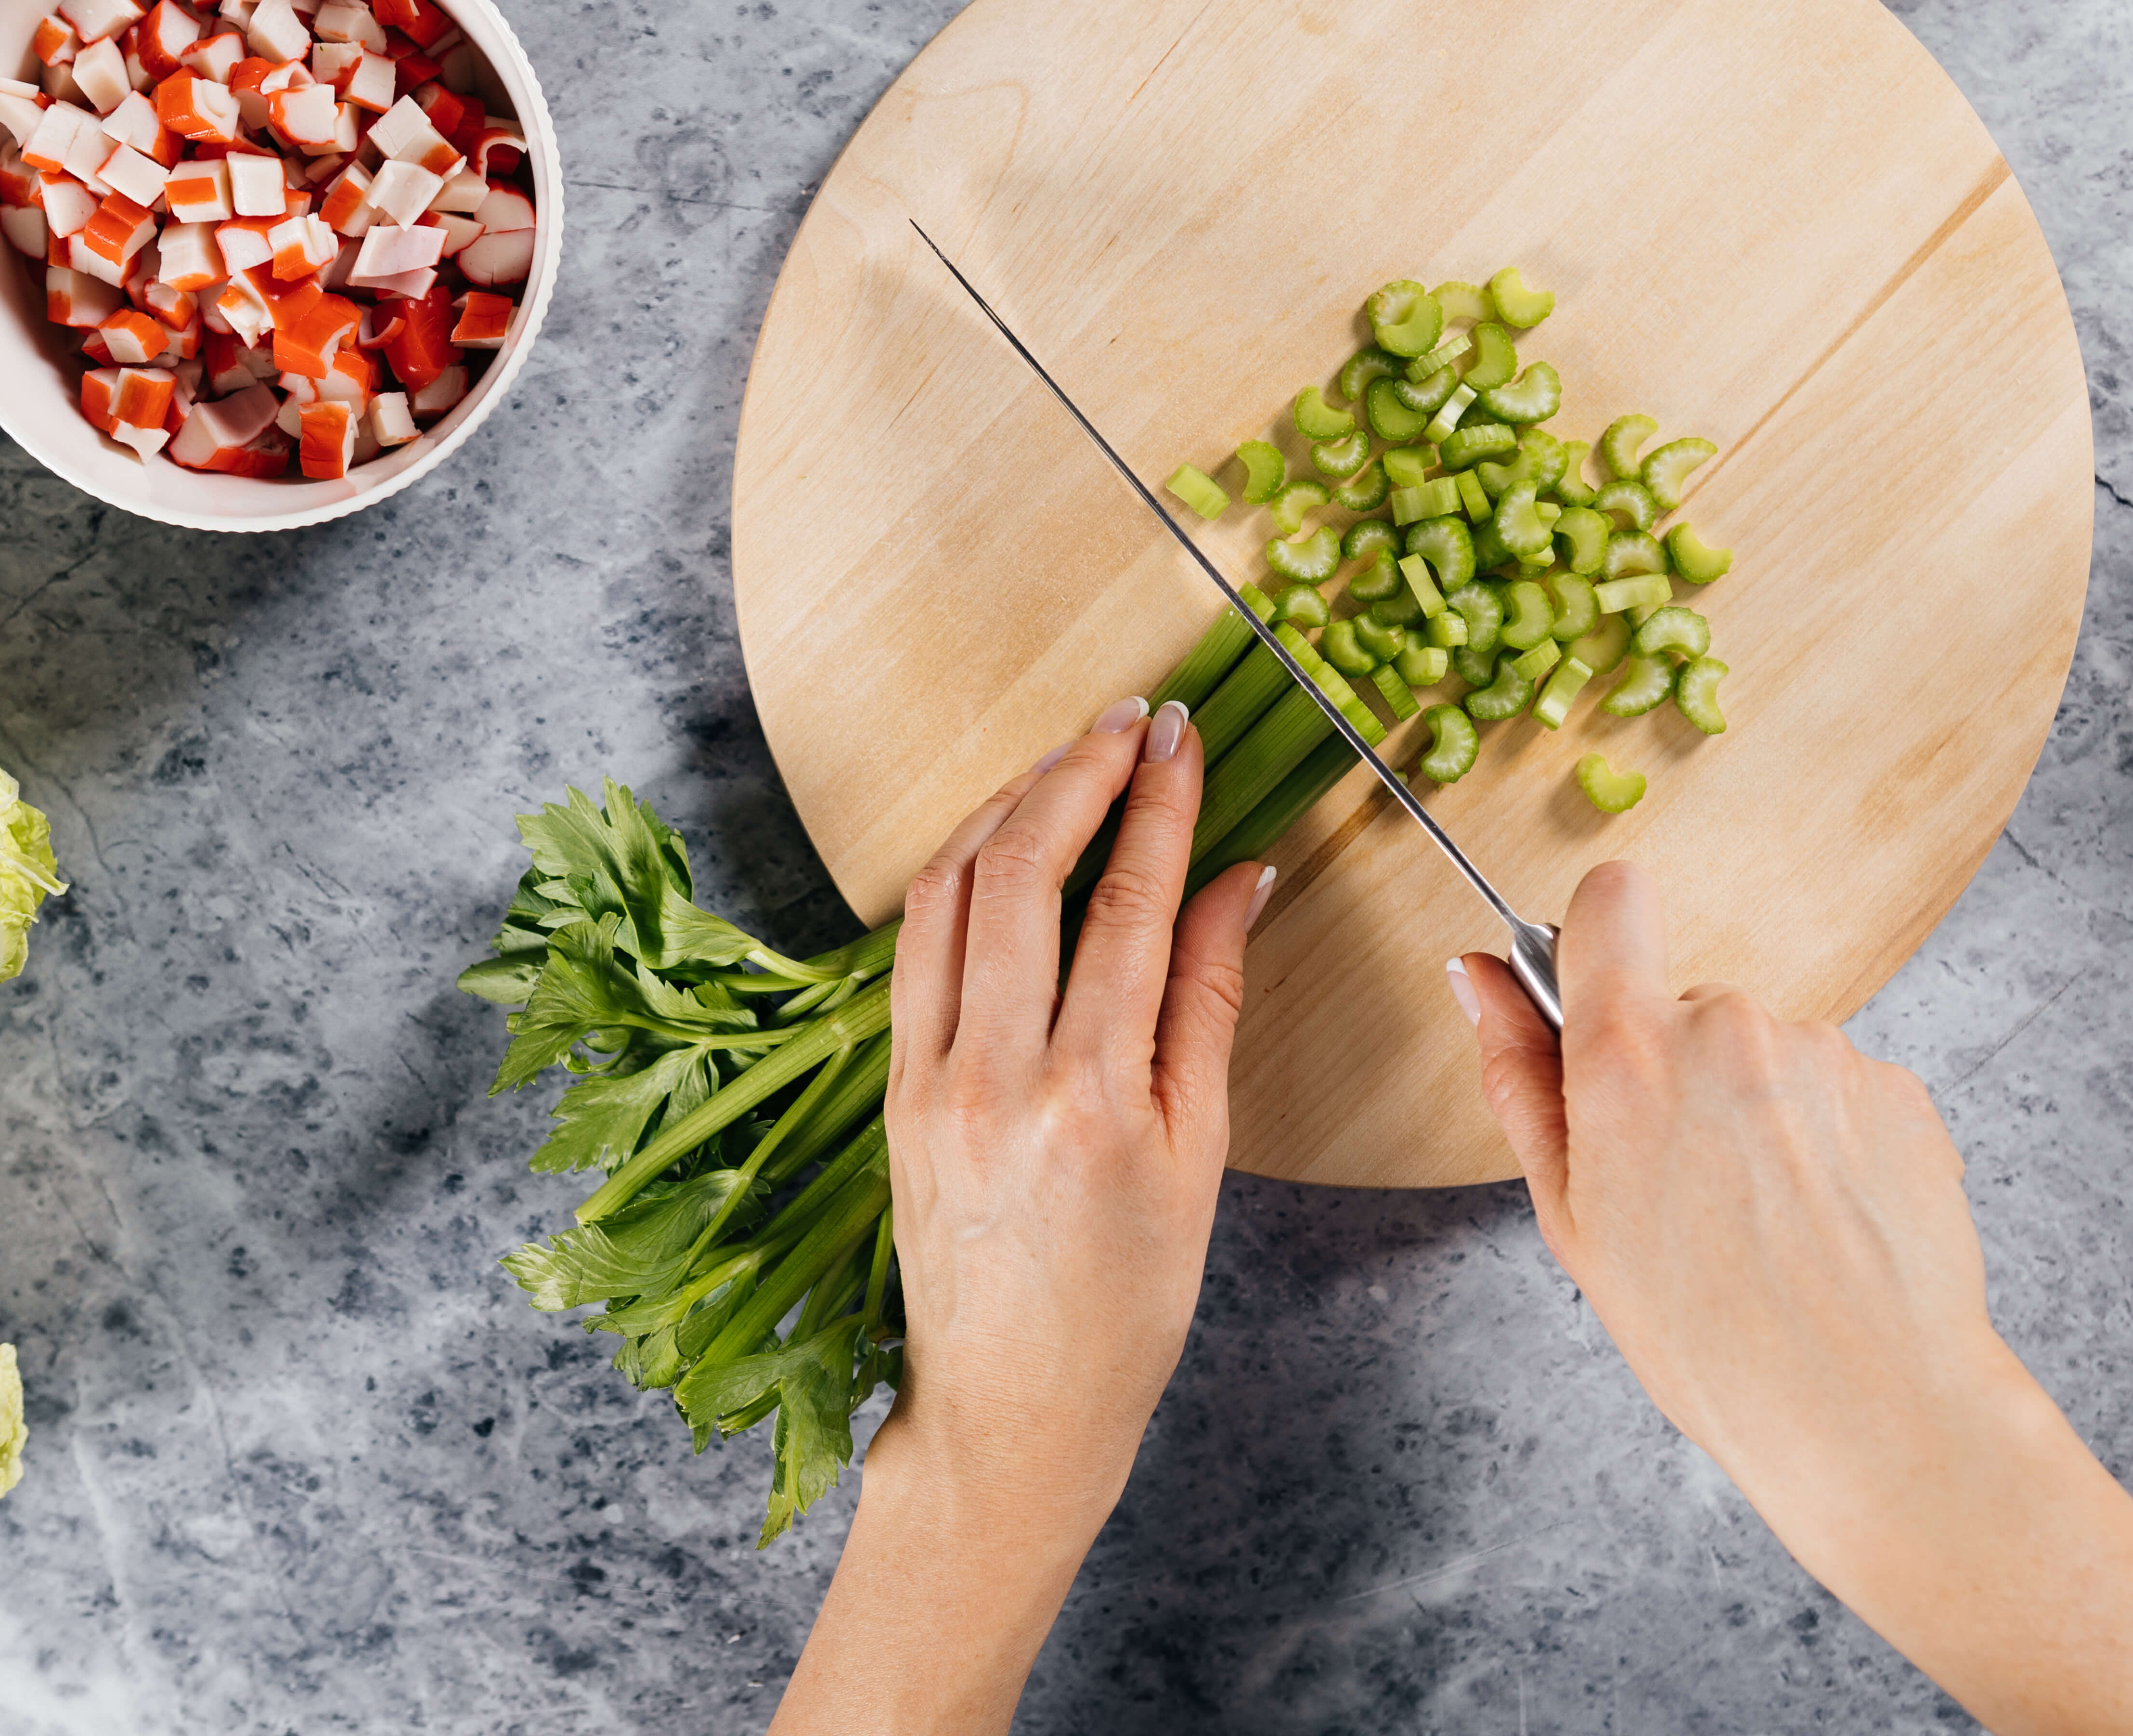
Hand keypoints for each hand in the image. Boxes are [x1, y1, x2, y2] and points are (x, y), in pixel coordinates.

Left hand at [771, 694, 1264, 1735]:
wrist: (1013, 1408)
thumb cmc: (1126, 1304)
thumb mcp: (1197, 1158)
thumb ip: (1208, 1006)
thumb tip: (1239, 880)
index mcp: (1091, 1101)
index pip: (1127, 907)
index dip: (1159, 807)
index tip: (1183, 739)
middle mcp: (995, 1077)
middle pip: (1025, 872)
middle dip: (1079, 776)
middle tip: (1129, 724)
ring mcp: (928, 1079)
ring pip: (951, 892)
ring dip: (1009, 807)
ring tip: (1068, 763)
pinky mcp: (893, 1089)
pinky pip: (916, 947)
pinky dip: (958, 875)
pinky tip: (1002, 844)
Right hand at [1457, 861, 2014, 1521]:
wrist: (1869, 1409)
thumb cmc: (1710, 1337)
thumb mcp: (1572, 1219)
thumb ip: (1519, 1079)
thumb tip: (1477, 980)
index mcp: (1631, 1056)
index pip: (1609, 902)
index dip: (1597, 939)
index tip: (1597, 1002)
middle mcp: (1731, 1030)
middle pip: (1688, 1008)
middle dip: (1678, 1076)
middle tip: (1688, 1192)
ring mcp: (1825, 1056)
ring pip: (1766, 1056)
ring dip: (1756, 1115)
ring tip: (1765, 1226)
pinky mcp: (1897, 1090)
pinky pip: (1837, 1091)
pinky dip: (1826, 1143)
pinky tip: (1824, 1226)